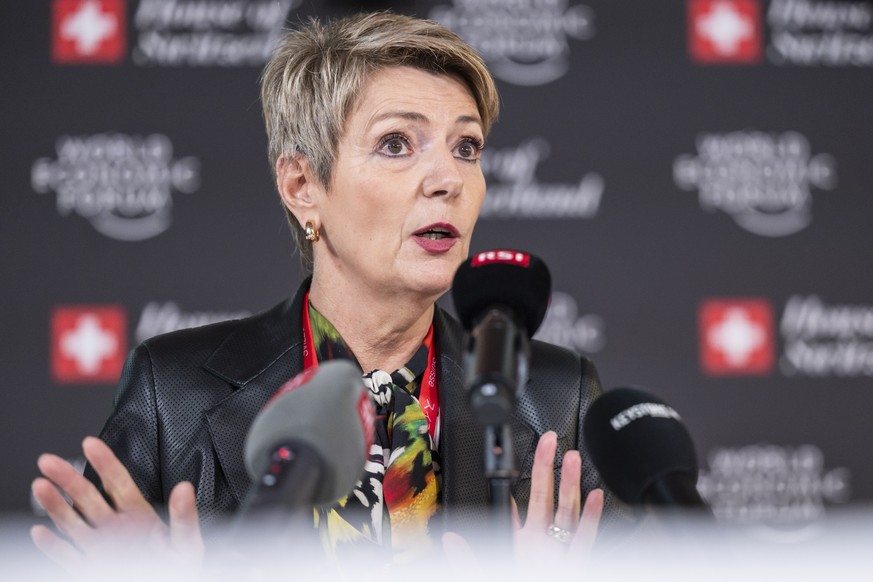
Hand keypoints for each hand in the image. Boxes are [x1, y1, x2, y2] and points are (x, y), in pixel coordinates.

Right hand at [30, 436, 203, 578]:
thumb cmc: (179, 568)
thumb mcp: (186, 541)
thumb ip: (184, 516)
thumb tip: (185, 488)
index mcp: (140, 516)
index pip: (119, 483)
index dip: (105, 462)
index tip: (91, 444)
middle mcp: (116, 528)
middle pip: (88, 498)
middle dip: (69, 479)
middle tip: (49, 461)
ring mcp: (101, 547)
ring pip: (74, 523)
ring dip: (56, 506)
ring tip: (40, 486)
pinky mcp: (91, 568)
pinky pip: (68, 556)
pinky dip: (53, 547)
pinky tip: (40, 533)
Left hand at [442, 432, 602, 574]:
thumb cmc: (511, 581)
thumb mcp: (485, 574)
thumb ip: (467, 560)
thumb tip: (451, 539)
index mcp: (515, 545)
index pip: (514, 507)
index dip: (515, 482)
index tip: (517, 458)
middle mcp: (538, 546)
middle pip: (545, 498)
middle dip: (547, 468)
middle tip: (550, 441)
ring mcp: (557, 554)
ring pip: (567, 513)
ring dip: (571, 485)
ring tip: (573, 458)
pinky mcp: (574, 565)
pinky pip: (585, 541)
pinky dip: (592, 519)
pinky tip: (596, 497)